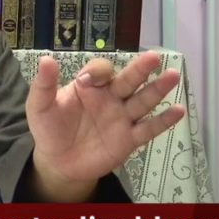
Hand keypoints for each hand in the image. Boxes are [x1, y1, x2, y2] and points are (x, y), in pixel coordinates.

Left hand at [25, 52, 184, 199]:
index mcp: (90, 86)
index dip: (98, 72)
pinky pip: (148, 129)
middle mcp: (110, 98)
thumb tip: (46, 59)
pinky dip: (163, 121)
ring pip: (143, 101)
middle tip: (154, 57)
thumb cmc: (50, 128)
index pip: (101, 70)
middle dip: (140, 69)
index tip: (89, 80)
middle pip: (128, 80)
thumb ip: (44, 84)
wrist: (58, 162)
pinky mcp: (128, 140)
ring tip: (173, 76)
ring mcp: (121, 118)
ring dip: (158, 89)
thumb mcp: (40, 105)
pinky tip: (178, 110)